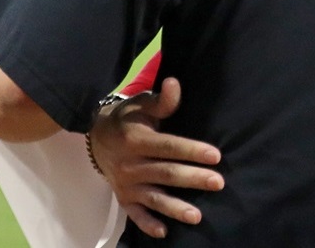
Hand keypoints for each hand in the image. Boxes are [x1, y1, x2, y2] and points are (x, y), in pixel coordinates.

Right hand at [88, 77, 223, 238]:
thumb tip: (174, 82)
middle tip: (218, 182)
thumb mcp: (142, 104)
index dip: (192, 150)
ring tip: (197, 216)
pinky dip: (147, 224)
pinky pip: (134, 214)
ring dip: (175, 208)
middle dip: (193, 179)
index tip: (216, 156)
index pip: (169, 146)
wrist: (96, 136)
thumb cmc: (129, 118)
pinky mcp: (123, 198)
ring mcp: (126, 184)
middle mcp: (131, 165)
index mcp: (137, 140)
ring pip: (154, 197)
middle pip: (166, 173)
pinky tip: (164, 232)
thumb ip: (162, 100)